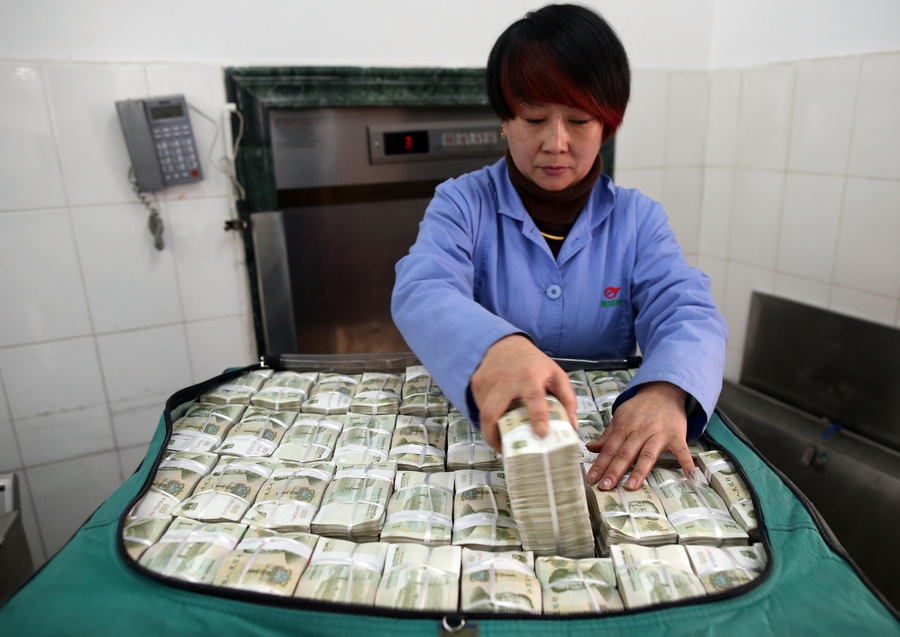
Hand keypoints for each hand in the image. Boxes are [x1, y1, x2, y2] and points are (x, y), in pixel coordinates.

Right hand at [470, 334, 577, 451]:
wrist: (504, 343)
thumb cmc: (533, 363)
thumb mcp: (555, 374)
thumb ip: (567, 399)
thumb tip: (572, 426)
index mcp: (530, 376)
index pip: (533, 397)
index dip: (538, 416)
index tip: (541, 433)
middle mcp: (505, 380)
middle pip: (493, 412)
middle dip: (494, 436)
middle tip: (504, 449)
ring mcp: (487, 383)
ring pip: (483, 414)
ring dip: (490, 430)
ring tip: (501, 440)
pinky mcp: (476, 385)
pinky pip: (479, 408)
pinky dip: (487, 419)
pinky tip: (496, 423)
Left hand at [585, 381, 694, 489]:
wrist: (664, 391)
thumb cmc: (640, 408)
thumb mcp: (620, 417)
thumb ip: (608, 435)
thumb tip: (591, 448)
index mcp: (624, 427)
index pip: (610, 448)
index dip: (600, 464)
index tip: (592, 479)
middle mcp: (640, 431)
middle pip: (625, 453)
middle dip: (614, 470)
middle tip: (605, 487)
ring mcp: (659, 434)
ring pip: (647, 454)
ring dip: (639, 471)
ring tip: (630, 487)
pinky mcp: (677, 436)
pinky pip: (682, 451)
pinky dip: (687, 463)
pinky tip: (690, 477)